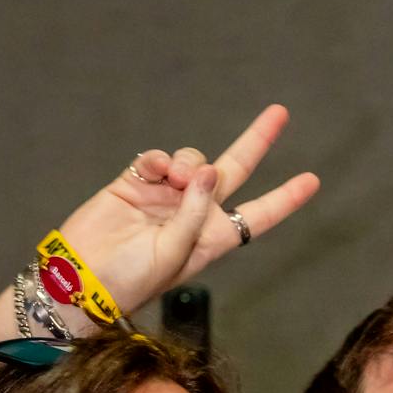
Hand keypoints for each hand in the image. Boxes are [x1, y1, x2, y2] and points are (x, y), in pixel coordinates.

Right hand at [52, 105, 319, 321]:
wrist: (81, 277)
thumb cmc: (131, 280)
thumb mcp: (173, 254)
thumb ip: (194, 212)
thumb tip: (208, 169)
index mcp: (212, 239)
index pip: (258, 215)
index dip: (284, 199)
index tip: (311, 181)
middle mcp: (194, 214)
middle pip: (234, 170)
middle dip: (256, 141)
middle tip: (280, 112)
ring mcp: (166, 195)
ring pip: (194, 159)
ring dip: (189, 161)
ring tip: (173, 179)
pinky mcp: (136, 182)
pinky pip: (158, 158)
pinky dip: (159, 160)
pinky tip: (154, 171)